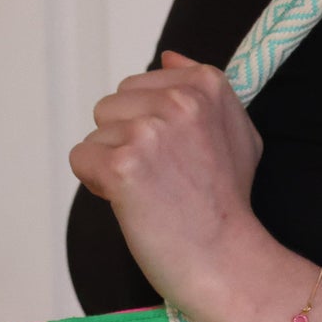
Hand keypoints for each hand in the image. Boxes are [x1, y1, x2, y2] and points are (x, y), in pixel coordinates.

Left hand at [69, 49, 266, 311]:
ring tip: (151, 197)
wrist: (228, 265)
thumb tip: (168, 56)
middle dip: (127, 143)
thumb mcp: (239, 136)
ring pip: (96, 134)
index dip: (150, 127)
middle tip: (163, 184)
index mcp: (206, 85)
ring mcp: (149, 132)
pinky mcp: (122, 165)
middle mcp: (178, 100)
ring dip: (113, 166)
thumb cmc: (228, 210)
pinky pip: (82, 160)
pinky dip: (99, 187)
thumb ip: (204, 92)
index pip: (141, 87)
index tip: (180, 162)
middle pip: (113, 106)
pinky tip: (134, 206)